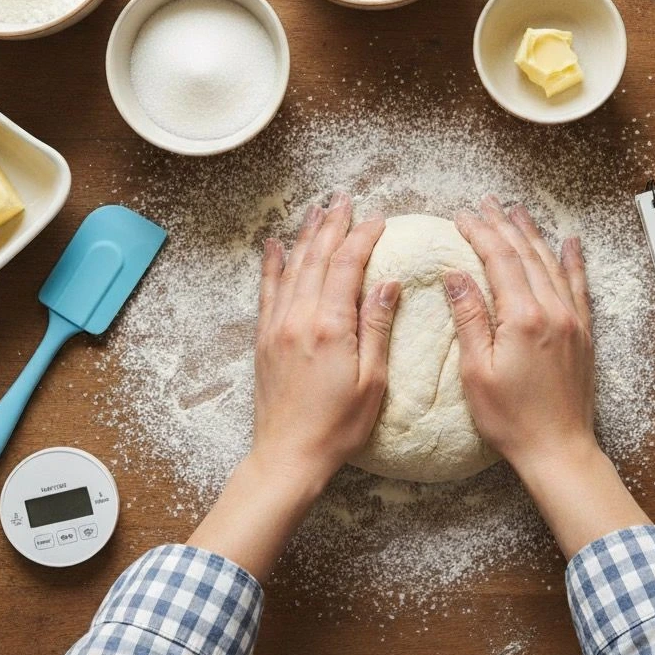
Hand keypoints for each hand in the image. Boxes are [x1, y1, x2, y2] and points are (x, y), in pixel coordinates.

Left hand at [189, 191, 399, 578]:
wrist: (288, 456)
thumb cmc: (338, 425)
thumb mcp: (372, 380)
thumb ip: (377, 326)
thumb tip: (388, 282)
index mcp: (330, 327)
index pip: (348, 266)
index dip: (363, 238)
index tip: (378, 220)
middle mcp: (299, 318)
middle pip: (317, 258)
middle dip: (332, 225)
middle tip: (344, 199)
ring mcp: (277, 326)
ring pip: (292, 267)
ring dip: (306, 236)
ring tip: (317, 210)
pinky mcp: (265, 338)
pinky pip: (267, 290)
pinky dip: (271, 264)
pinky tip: (274, 245)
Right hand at [446, 196, 648, 556]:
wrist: (559, 449)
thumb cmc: (511, 418)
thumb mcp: (476, 370)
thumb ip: (469, 317)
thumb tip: (456, 274)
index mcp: (523, 317)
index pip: (499, 260)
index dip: (479, 233)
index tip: (462, 216)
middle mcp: (553, 310)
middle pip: (525, 254)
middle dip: (502, 224)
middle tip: (485, 203)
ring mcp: (572, 319)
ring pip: (550, 263)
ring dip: (531, 234)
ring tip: (515, 211)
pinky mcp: (583, 333)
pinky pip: (578, 285)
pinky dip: (572, 260)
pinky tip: (569, 242)